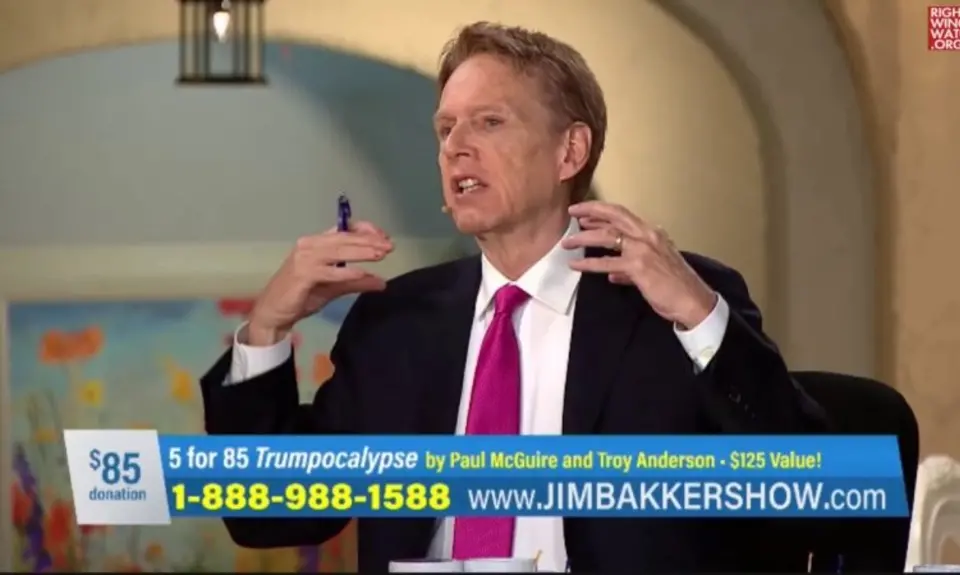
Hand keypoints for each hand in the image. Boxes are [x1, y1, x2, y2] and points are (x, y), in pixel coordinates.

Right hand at [247, 221, 392, 344]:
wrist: (273, 312)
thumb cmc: (301, 297)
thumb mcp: (334, 287)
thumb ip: (356, 282)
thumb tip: (382, 282)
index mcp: (317, 243)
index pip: (344, 230)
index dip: (365, 231)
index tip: (383, 237)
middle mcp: (310, 245)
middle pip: (344, 238)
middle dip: (369, 241)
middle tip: (389, 245)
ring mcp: (305, 258)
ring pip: (338, 250)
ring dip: (361, 252)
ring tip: (380, 254)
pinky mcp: (302, 274)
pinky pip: (328, 270)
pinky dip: (345, 271)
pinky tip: (361, 273)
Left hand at [562, 201, 715, 328]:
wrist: (694, 301)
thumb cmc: (677, 287)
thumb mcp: (654, 270)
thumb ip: (631, 269)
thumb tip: (613, 274)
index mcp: (653, 234)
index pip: (623, 215)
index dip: (602, 211)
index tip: (584, 213)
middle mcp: (648, 236)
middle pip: (614, 216)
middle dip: (591, 211)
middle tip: (572, 212)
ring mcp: (643, 250)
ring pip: (607, 236)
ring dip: (583, 237)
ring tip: (567, 242)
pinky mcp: (638, 267)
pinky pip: (607, 263)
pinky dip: (588, 263)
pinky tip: (575, 265)